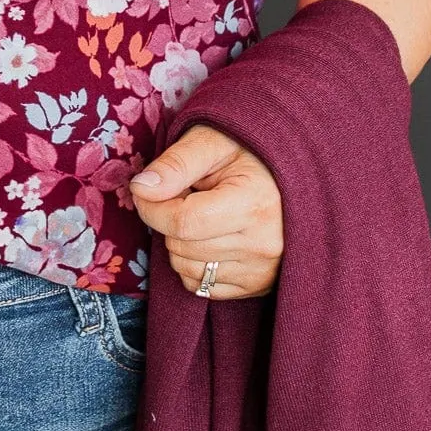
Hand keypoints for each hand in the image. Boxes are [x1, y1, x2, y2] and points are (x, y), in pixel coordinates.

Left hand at [128, 123, 282, 299]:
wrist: (289, 175)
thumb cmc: (248, 153)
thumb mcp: (212, 143)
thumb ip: (175, 164)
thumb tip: (140, 189)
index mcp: (254, 204)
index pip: (183, 222)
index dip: (151, 207)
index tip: (145, 191)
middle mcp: (263, 244)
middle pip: (181, 246)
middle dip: (169, 220)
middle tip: (188, 196)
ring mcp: (262, 271)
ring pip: (186, 268)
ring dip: (180, 242)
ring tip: (202, 214)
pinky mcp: (258, 287)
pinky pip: (200, 287)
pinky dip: (193, 264)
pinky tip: (210, 237)